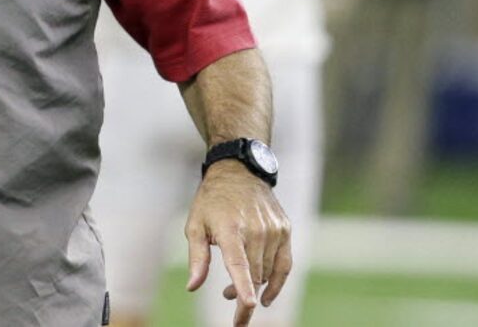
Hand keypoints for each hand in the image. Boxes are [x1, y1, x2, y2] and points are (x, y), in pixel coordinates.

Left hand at [184, 162, 291, 325]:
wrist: (239, 172)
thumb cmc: (212, 201)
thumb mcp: (195, 225)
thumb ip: (197, 258)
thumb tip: (192, 287)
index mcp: (230, 228)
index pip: (239, 263)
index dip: (243, 286)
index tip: (250, 305)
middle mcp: (256, 230)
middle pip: (255, 276)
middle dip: (242, 298)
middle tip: (228, 301)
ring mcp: (273, 230)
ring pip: (267, 273)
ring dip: (254, 289)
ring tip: (233, 291)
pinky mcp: (285, 231)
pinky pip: (284, 265)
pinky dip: (277, 283)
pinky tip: (266, 296)